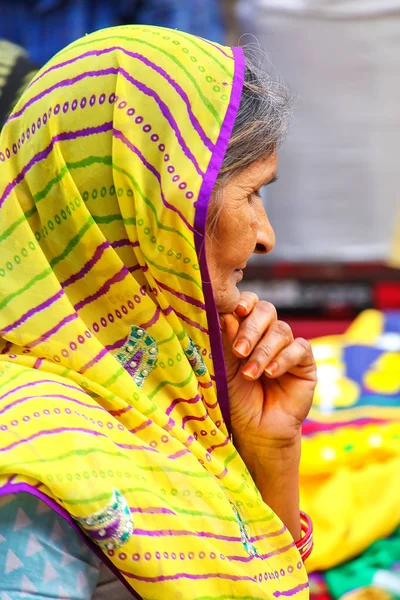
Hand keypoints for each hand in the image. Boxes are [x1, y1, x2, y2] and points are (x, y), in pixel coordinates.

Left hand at [220, 292, 316, 454]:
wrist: (256, 431)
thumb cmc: (236, 399)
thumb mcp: (226, 367)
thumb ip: (227, 340)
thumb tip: (226, 313)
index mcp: (246, 330)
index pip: (249, 304)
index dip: (244, 302)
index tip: (234, 311)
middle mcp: (268, 335)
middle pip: (266, 311)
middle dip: (251, 329)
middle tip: (238, 352)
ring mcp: (287, 348)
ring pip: (281, 330)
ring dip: (264, 352)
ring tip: (251, 375)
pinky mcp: (306, 363)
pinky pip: (300, 348)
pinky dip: (283, 359)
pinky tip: (270, 374)